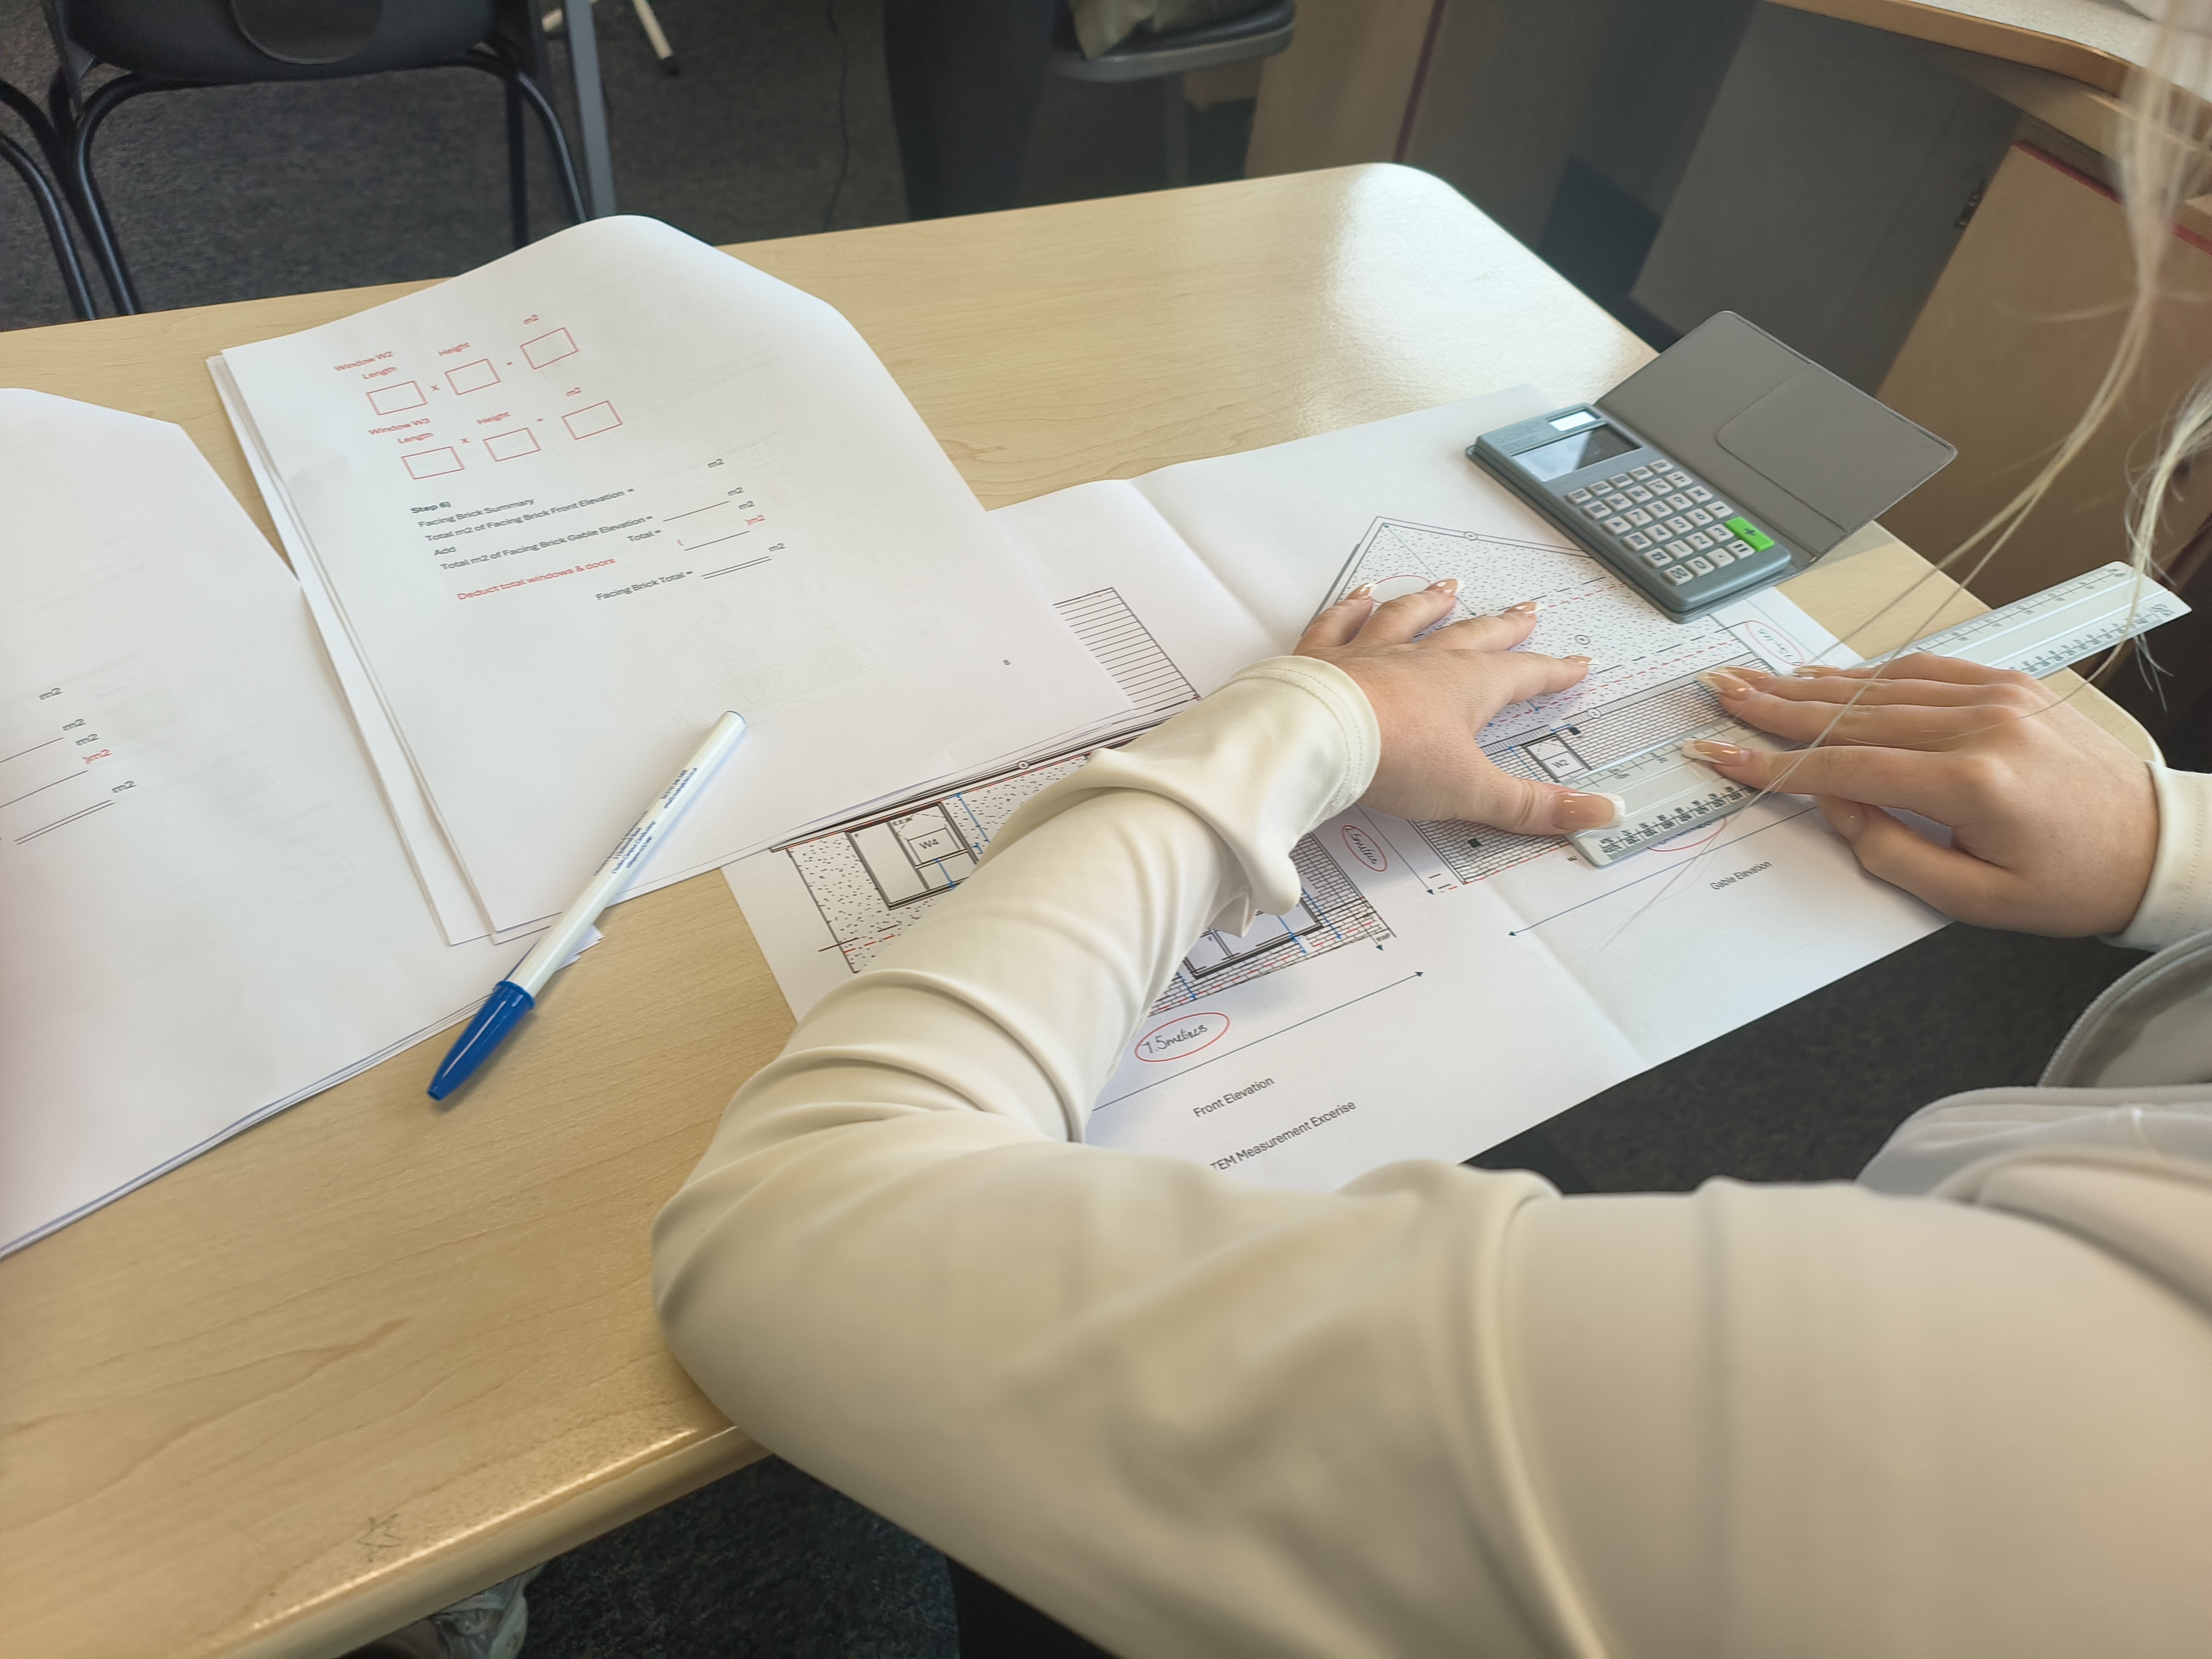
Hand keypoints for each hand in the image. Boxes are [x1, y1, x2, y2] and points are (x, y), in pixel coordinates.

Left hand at [1296, 580, 1611, 831]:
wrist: (1317, 737)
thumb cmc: (1393, 757)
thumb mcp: (1473, 791)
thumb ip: (1531, 805)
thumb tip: (1599, 812)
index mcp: (1466, 686)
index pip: (1523, 676)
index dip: (1553, 673)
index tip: (1576, 664)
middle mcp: (1422, 659)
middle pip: (1473, 636)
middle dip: (1504, 627)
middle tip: (1526, 612)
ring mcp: (1371, 653)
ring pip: (1409, 618)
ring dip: (1432, 603)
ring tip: (1449, 589)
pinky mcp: (1325, 659)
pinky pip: (1341, 623)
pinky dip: (1351, 607)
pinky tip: (1360, 595)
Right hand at [1688, 654, 2157, 935]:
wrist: (2154, 846)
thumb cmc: (2072, 882)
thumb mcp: (1973, 899)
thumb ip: (1889, 851)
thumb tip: (1834, 802)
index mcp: (1971, 783)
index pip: (1844, 766)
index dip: (1774, 762)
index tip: (1724, 753)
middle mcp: (1981, 727)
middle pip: (1851, 714)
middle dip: (1775, 706)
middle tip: (1721, 693)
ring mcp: (1997, 697)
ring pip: (1880, 686)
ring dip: (1810, 684)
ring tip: (1757, 681)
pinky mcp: (2008, 686)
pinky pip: (1923, 670)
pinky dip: (1868, 673)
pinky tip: (1827, 675)